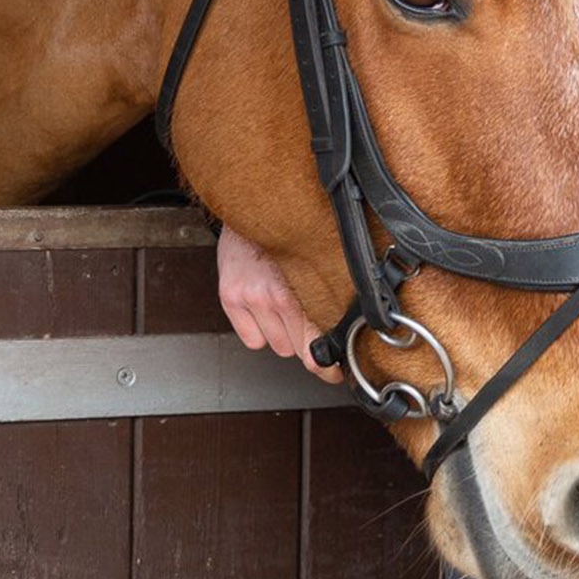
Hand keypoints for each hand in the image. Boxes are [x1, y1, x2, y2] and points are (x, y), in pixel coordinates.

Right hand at [217, 224, 341, 383]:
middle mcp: (276, 293)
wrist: (251, 204)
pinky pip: (253, 340)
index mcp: (304, 285)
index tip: (335, 374)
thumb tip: (348, 332)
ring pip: (278, 346)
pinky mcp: (231, 297)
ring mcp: (251, 297)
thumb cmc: (286, 232)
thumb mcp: (317, 259)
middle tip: (306, 322)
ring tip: (282, 303)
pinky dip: (259, 331)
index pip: (319, 342)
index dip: (329, 365)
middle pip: (299, 349)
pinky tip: (262, 308)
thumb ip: (330, 295)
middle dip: (306, 342)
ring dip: (283, 333)